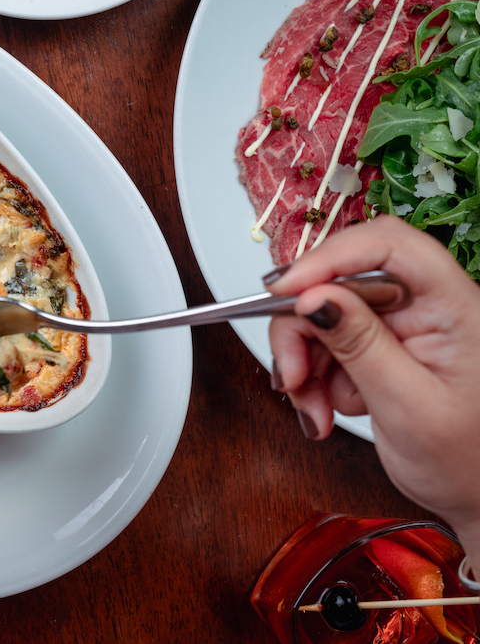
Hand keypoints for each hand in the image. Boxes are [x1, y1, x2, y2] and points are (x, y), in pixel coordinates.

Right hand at [267, 215, 479, 557]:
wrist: (476, 497)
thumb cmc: (465, 460)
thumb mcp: (409, 407)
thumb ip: (361, 347)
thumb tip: (313, 297)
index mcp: (456, 307)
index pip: (391, 246)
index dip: (332, 257)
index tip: (284, 290)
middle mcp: (427, 306)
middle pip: (342, 281)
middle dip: (303, 326)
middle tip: (293, 374)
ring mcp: (399, 325)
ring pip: (322, 313)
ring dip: (303, 361)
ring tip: (313, 410)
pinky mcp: (376, 344)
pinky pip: (322, 343)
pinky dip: (310, 376)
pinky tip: (322, 408)